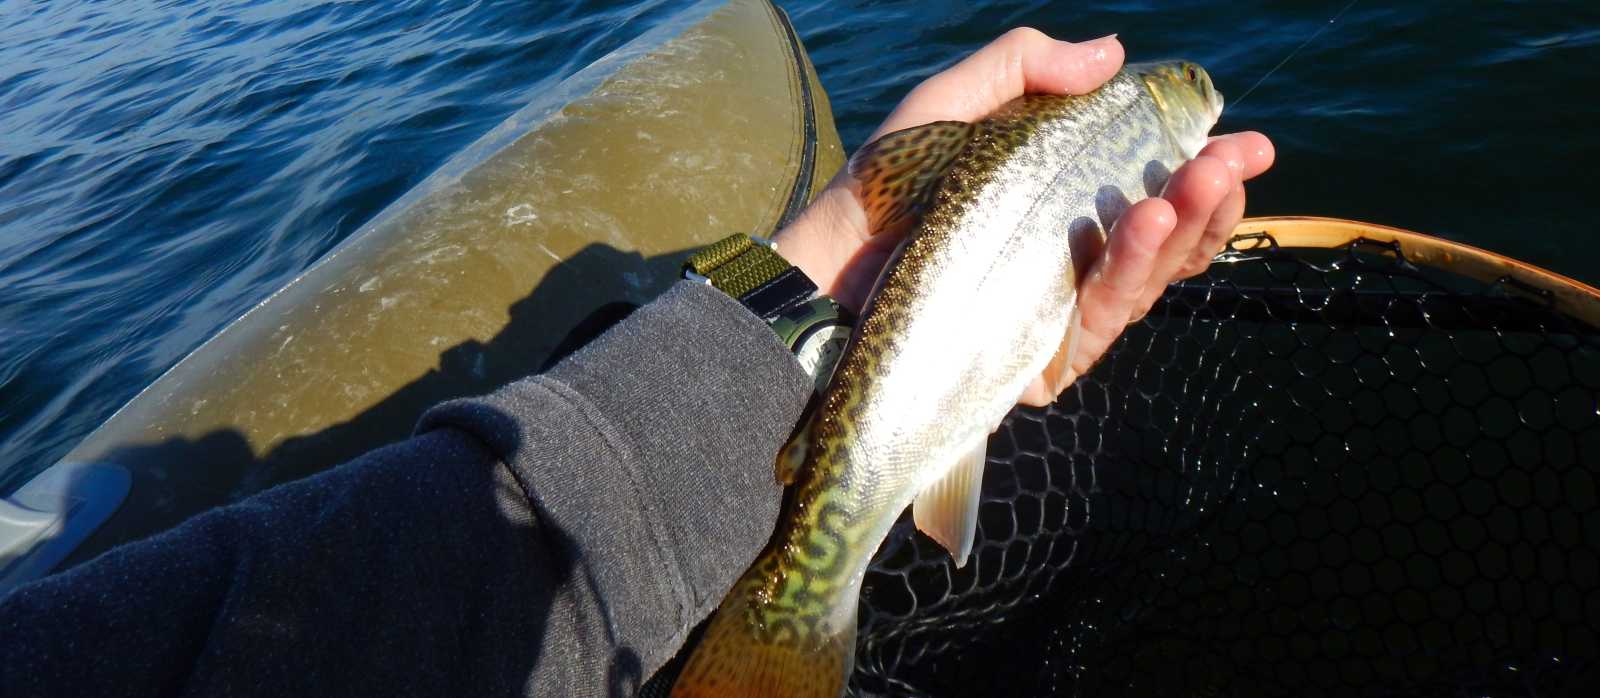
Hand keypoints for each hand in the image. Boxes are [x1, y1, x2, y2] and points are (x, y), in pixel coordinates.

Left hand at [772, 28, 1274, 406]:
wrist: (827, 264)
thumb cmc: (886, 186)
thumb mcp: (953, 104)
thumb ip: (1025, 68)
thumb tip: (1115, 53)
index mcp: (1061, 204)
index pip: (1150, 192)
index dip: (1199, 170)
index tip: (1238, 138)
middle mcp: (1070, 261)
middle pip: (1164, 241)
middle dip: (1209, 197)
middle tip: (1241, 156)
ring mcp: (1058, 313)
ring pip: (1146, 280)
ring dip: (1183, 229)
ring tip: (1198, 184)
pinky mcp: (1040, 359)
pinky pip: (1102, 321)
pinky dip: (1131, 271)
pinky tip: (1151, 222)